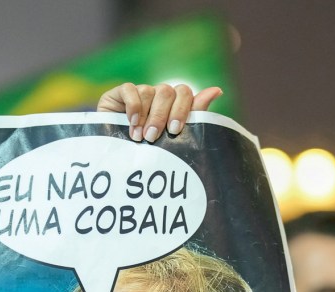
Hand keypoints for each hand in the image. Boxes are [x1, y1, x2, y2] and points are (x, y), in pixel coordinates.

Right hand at [96, 82, 222, 142]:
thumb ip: (195, 114)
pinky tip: (131, 122)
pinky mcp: (119, 93)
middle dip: (161, 116)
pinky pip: (130, 89)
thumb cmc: (148, 150)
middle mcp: (157, 96)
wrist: (117, 158)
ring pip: (148, 91)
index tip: (175, 130)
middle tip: (153, 137)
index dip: (182, 109)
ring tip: (138, 137)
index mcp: (173, 104)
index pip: (184, 93)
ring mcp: (139, 93)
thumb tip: (218, 90)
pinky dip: (133, 105)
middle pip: (167, 92)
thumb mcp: (173, 137)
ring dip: (145, 116)